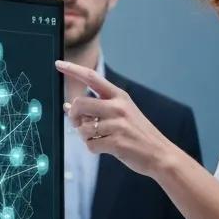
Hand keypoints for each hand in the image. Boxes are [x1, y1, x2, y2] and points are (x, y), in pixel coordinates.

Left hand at [56, 60, 174, 177]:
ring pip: (82, 128)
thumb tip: (67, 106)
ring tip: (101, 138)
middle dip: (73, 116)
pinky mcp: (116, 142)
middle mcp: (118, 107)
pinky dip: (94, 148)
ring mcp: (118, 124)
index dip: (73, 70)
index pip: (92, 77)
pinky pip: (90, 145)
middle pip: (79, 103)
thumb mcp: (121, 114)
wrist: (160, 154)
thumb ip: (96, 109)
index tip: (58, 64)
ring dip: (85, 136)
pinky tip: (107, 147)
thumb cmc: (137, 134)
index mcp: (120, 96)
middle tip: (78, 123)